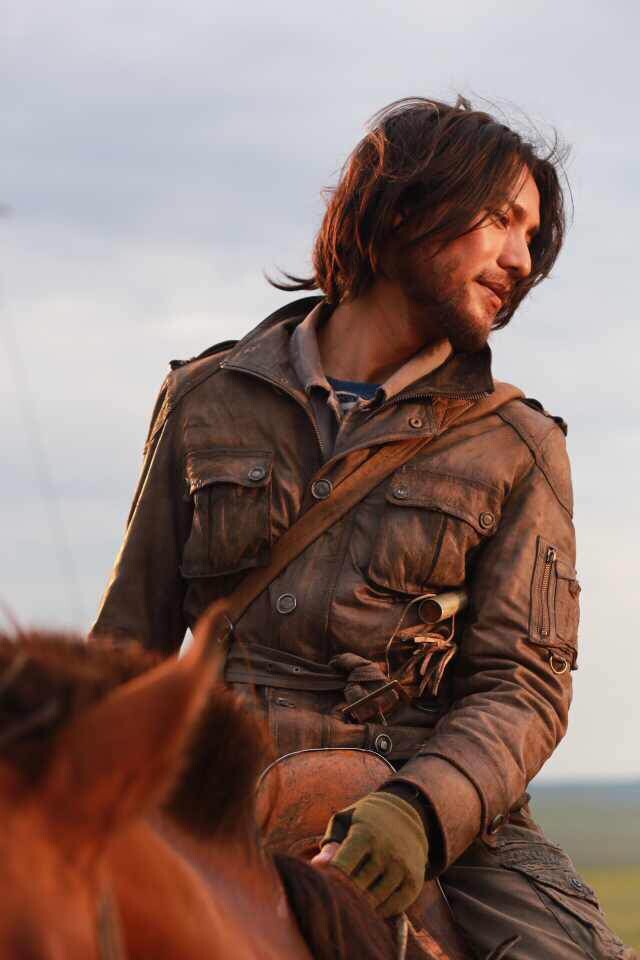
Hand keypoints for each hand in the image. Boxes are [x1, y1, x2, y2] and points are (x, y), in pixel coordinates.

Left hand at [312, 791, 427, 917]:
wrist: (407, 814)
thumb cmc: (365, 822)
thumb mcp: (346, 822)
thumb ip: (331, 843)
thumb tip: (318, 866)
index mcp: (365, 834)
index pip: (343, 866)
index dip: (331, 879)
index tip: (326, 883)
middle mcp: (386, 851)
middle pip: (358, 886)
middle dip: (344, 894)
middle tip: (337, 896)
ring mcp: (402, 867)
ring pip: (376, 899)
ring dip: (361, 904)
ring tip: (352, 900)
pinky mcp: (414, 881)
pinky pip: (395, 906)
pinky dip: (381, 910)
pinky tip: (371, 904)